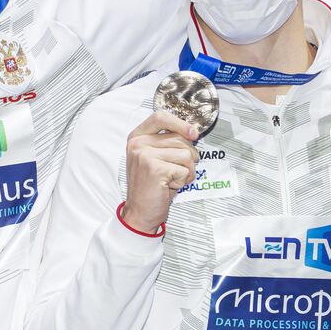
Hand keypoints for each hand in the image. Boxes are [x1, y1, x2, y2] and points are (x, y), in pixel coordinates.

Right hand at [121, 111, 199, 233]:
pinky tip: (168, 186)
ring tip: (170, 180)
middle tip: (174, 171)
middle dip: (187, 157)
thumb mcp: (154, 158)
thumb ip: (167, 142)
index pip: (160, 117)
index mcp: (137, 137)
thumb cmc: (150, 187)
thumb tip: (192, 131)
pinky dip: (182, 181)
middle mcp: (138, 144)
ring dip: (186, 171)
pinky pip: (185, 170)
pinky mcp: (155, 168)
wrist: (139, 212)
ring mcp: (145, 155)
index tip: (193, 133)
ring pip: (186, 155)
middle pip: (180, 138)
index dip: (180, 123)